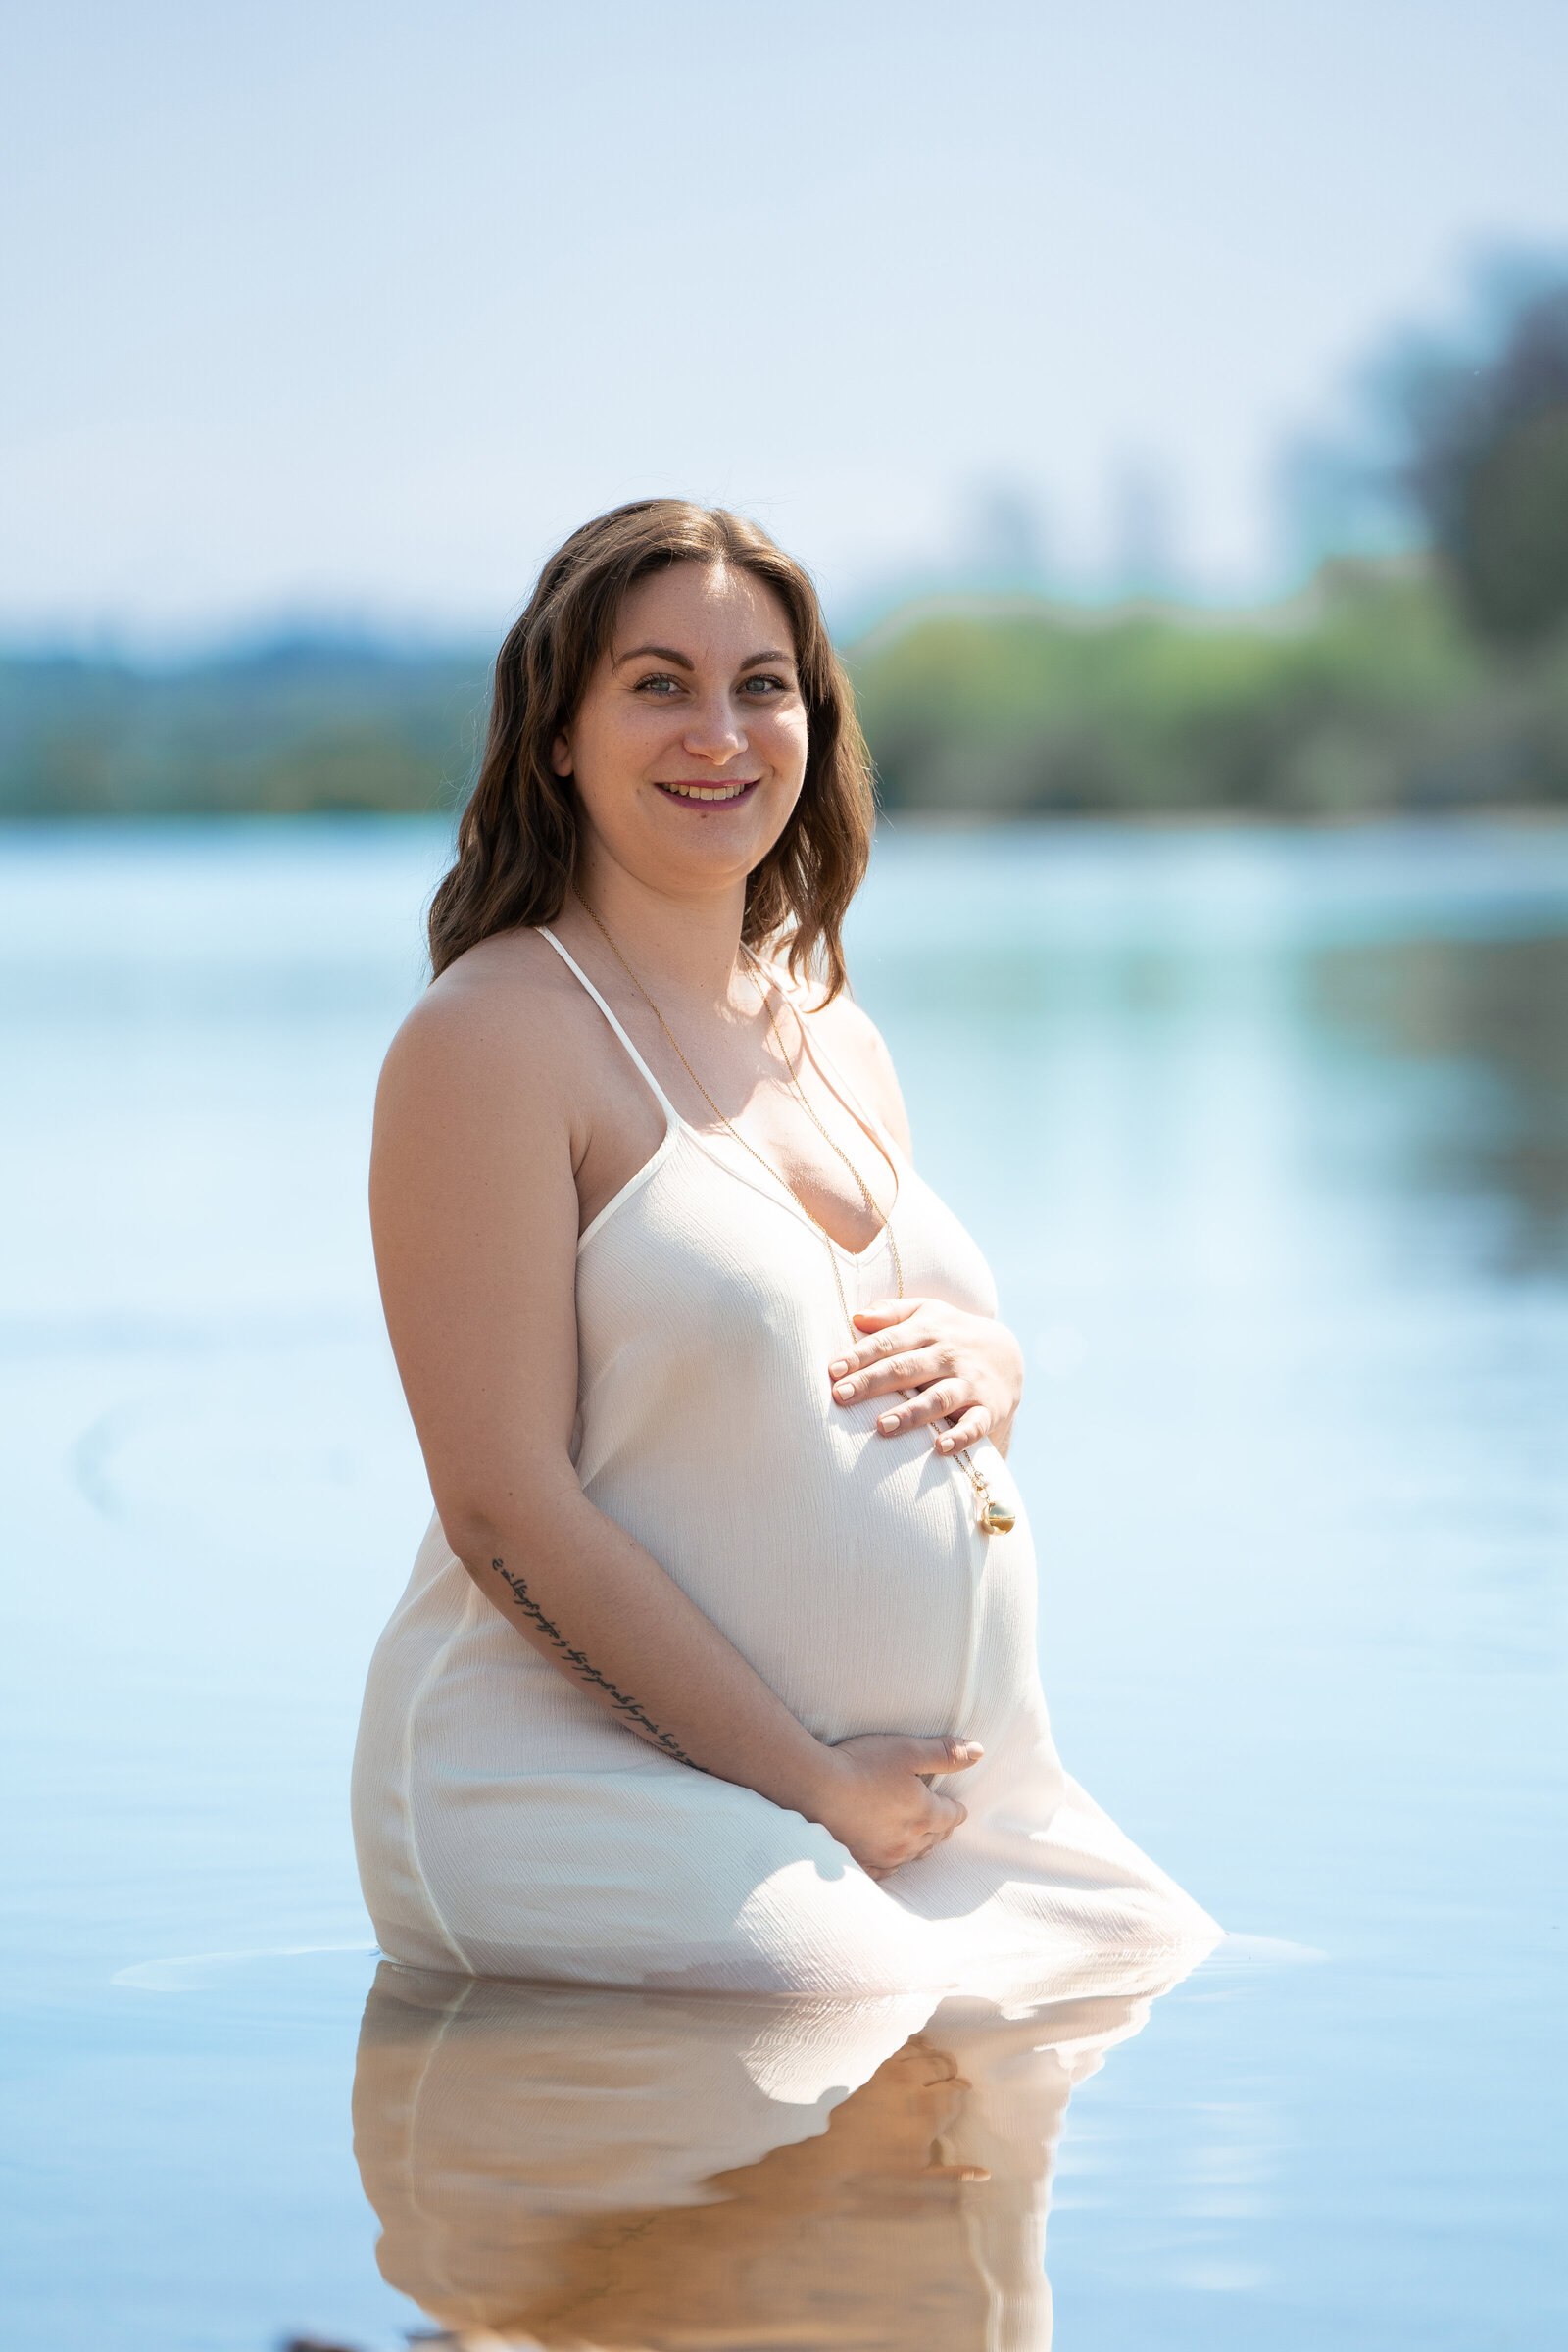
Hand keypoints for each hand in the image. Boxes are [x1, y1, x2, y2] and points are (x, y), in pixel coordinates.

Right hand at [809, 1731, 982, 1877]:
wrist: (815, 1786)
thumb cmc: (862, 1764)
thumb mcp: (909, 1750)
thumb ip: (946, 1754)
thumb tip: (979, 1752)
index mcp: (925, 1814)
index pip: (952, 1816)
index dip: (957, 1809)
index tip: (958, 1808)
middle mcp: (908, 1840)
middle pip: (935, 1838)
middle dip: (940, 1828)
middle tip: (942, 1823)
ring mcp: (883, 1854)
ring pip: (912, 1856)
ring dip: (919, 1846)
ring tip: (920, 1839)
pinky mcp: (860, 1861)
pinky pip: (884, 1870)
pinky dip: (891, 1863)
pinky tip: (889, 1859)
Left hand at [828, 1297, 1024, 1456]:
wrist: (1008, 1355)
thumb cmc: (951, 1334)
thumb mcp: (927, 1312)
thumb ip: (892, 1312)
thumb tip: (857, 1317)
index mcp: (928, 1330)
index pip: (889, 1342)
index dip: (860, 1356)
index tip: (833, 1370)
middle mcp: (947, 1356)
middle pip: (906, 1369)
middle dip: (873, 1382)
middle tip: (841, 1396)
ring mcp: (968, 1384)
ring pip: (938, 1399)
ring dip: (911, 1413)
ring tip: (882, 1426)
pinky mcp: (988, 1409)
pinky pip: (975, 1425)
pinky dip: (960, 1437)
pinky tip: (939, 1447)